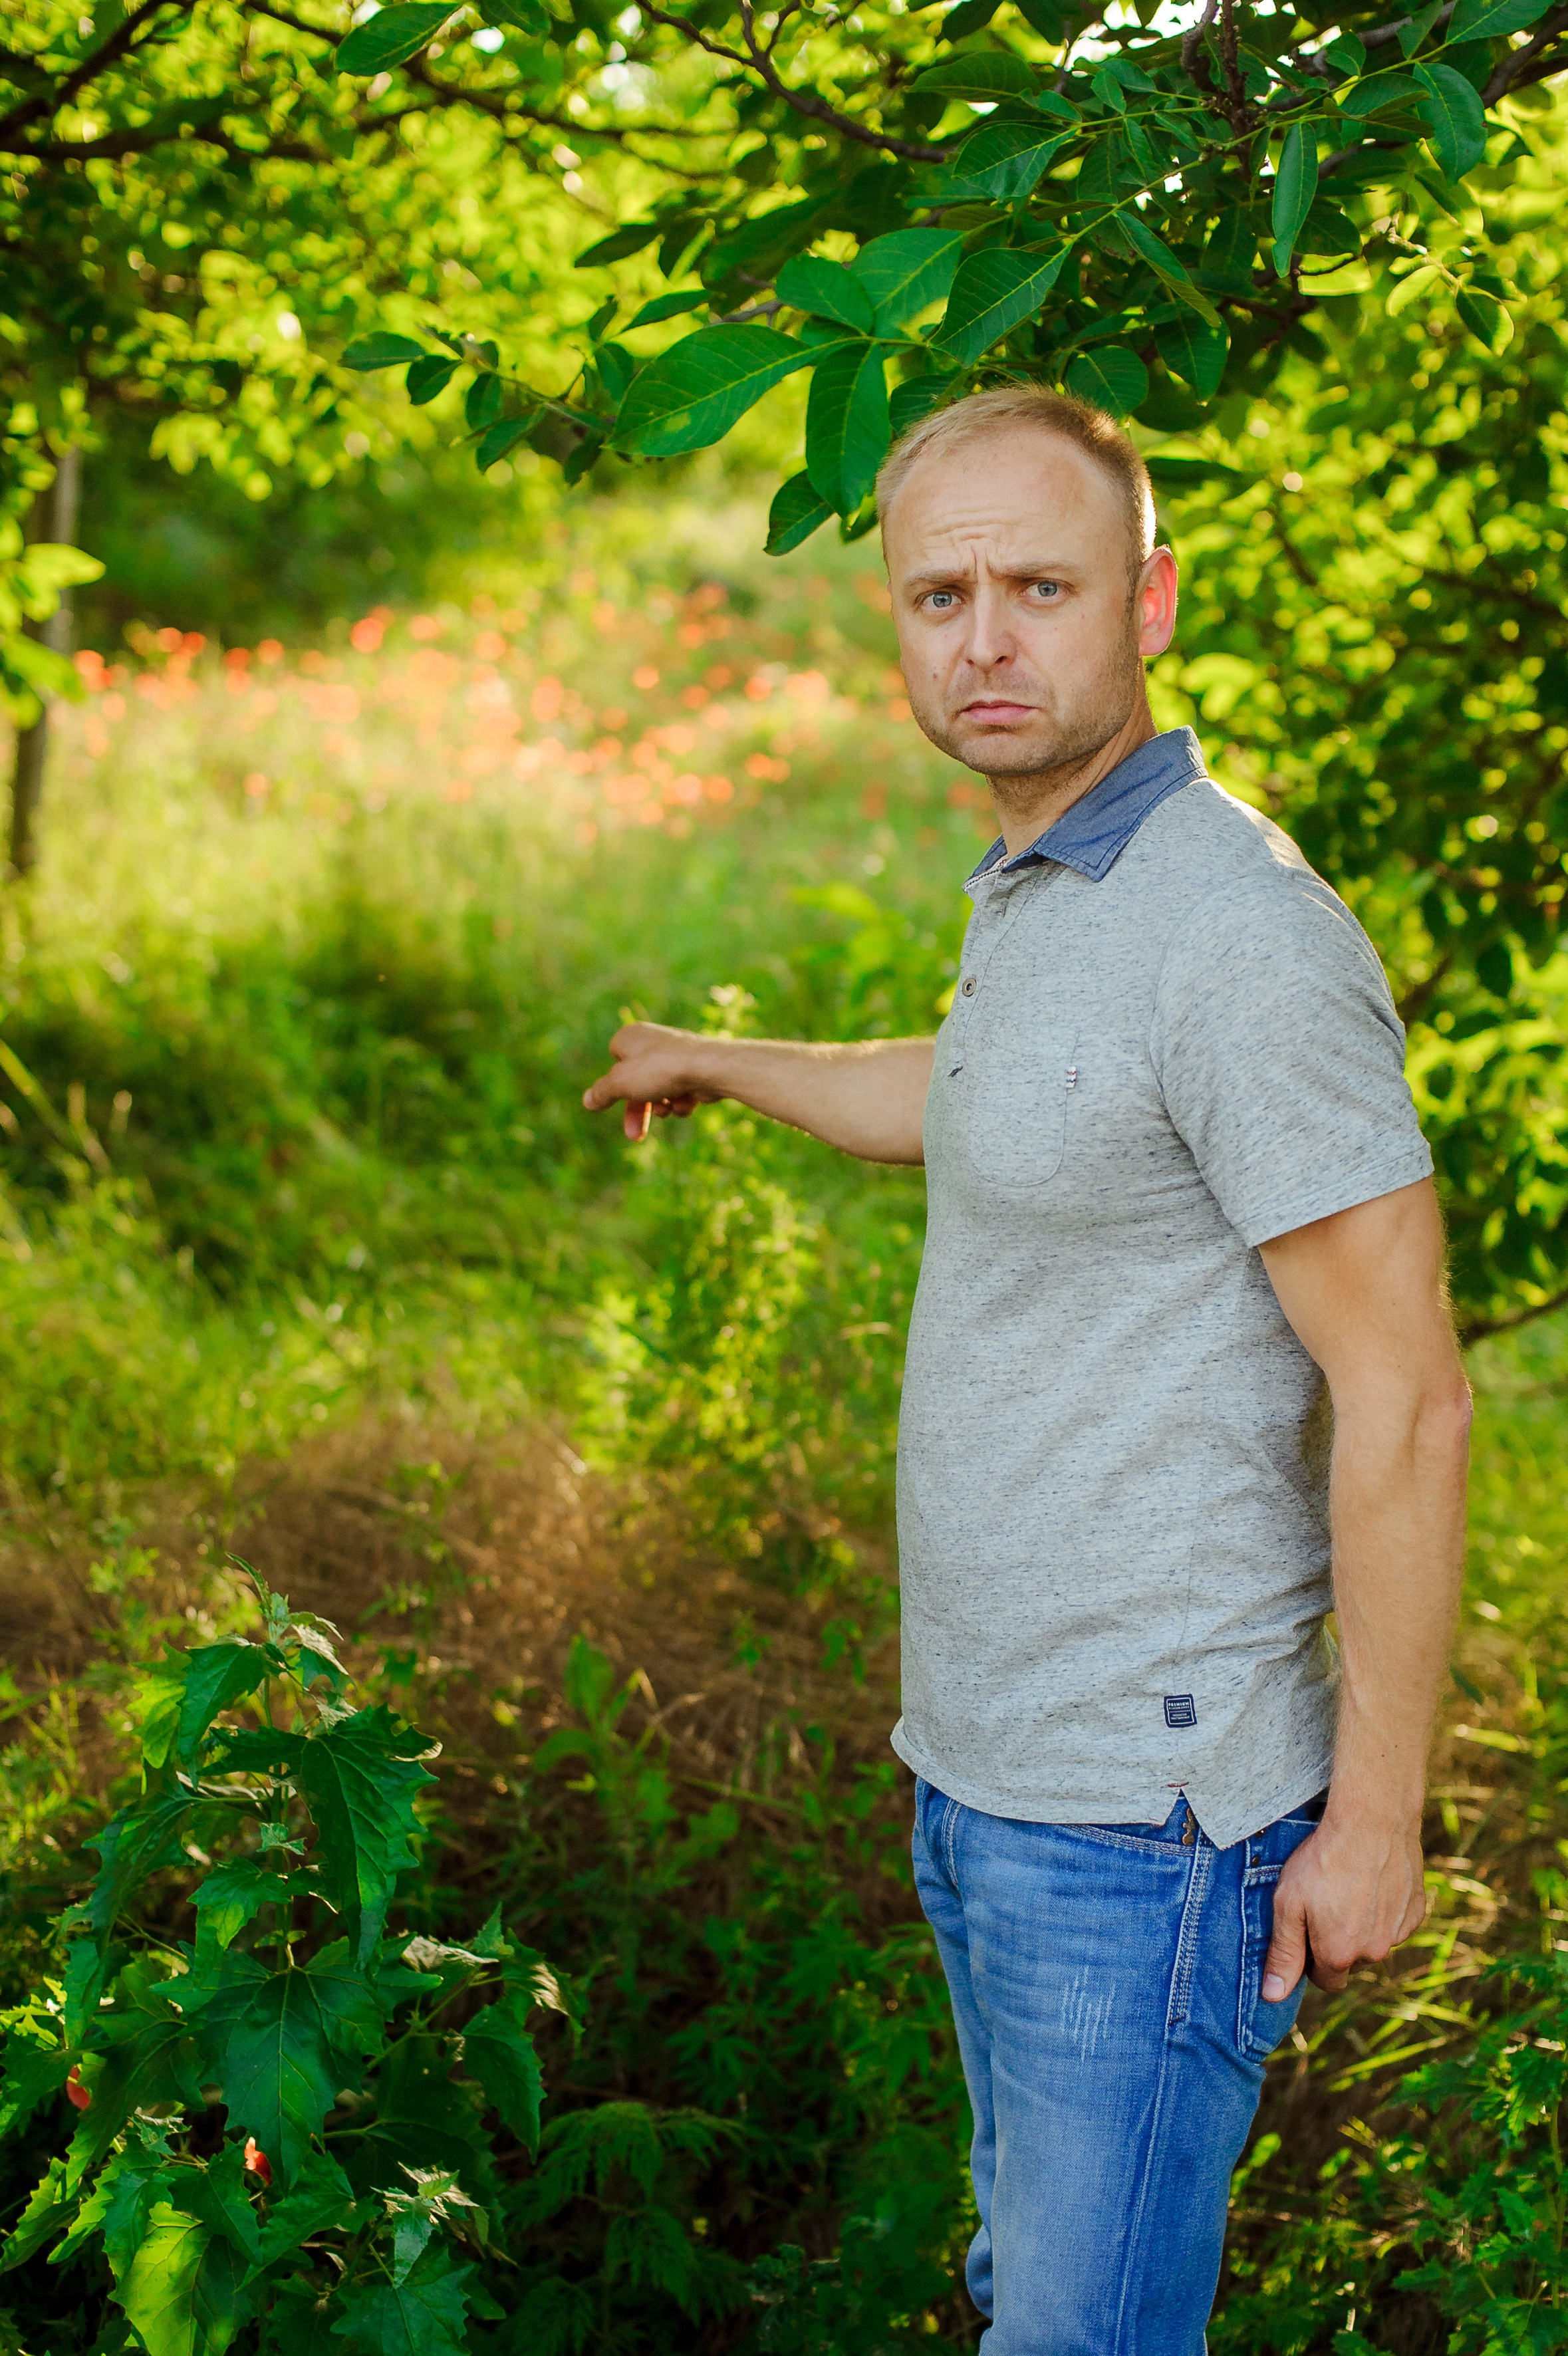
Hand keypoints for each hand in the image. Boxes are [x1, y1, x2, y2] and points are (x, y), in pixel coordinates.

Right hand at [581, 1022, 726, 1142]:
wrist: (709, 1069)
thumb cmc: (660, 1070)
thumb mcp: (620, 1084)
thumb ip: (602, 1093)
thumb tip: (587, 1101)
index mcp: (630, 1037)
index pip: (614, 1062)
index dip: (616, 1084)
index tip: (612, 1101)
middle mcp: (653, 1043)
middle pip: (637, 1083)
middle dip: (638, 1111)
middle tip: (635, 1136)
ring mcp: (675, 1056)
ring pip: (659, 1091)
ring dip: (662, 1106)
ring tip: (669, 1107)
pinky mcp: (695, 1070)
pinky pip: (680, 1092)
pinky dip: (682, 1102)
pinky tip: (687, 1102)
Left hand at [1261, 1808, 1426, 1999]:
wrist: (1372, 1821)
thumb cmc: (1323, 1860)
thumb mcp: (1289, 1904)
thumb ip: (1283, 1953)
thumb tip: (1273, 1996)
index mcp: (1340, 1955)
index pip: (1325, 1981)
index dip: (1311, 1959)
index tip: (1305, 1929)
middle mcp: (1374, 1952)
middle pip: (1350, 1961)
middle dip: (1336, 1942)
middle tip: (1324, 1903)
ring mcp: (1399, 1932)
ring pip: (1374, 1940)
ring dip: (1361, 1925)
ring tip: (1347, 1886)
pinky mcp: (1416, 1911)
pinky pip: (1395, 1921)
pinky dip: (1383, 1909)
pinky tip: (1371, 1881)